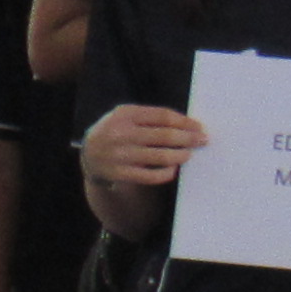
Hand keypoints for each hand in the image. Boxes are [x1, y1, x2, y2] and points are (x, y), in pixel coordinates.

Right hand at [83, 103, 204, 188]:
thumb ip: (150, 117)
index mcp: (124, 114)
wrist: (89, 156)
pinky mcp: (120, 174)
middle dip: (188, 138)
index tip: (198, 127)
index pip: (163, 116)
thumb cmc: (115, 132)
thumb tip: (187, 125)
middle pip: (165, 136)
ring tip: (188, 154)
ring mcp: (120, 155)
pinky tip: (172, 169)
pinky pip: (151, 176)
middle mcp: (120, 134)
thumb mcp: (125, 116)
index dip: (185, 122)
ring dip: (180, 156)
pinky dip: (167, 173)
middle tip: (202, 140)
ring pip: (161, 157)